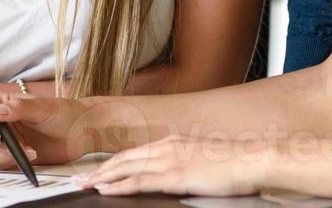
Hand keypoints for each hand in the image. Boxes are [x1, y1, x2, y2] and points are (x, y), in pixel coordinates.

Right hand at [0, 94, 107, 167]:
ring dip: (4, 157)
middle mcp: (2, 122)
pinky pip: (1, 164)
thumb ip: (18, 108)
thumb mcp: (42, 107)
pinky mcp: (15, 155)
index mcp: (3, 103)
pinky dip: (12, 164)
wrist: (82, 132)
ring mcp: (8, 140)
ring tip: (28, 152)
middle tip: (14, 148)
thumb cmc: (65, 112)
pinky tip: (31, 157)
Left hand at [71, 135, 268, 196]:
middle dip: (99, 169)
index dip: (111, 162)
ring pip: (126, 167)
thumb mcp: (201, 160)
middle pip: (123, 158)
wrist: (252, 159)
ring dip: (102, 177)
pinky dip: (120, 185)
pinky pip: (140, 180)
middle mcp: (166, 147)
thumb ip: (182, 165)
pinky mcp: (176, 174)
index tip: (95, 170)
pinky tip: (105, 189)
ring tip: (84, 184)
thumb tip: (173, 176)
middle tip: (78, 178)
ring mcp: (170, 160)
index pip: (133, 153)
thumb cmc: (233, 163)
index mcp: (171, 142)